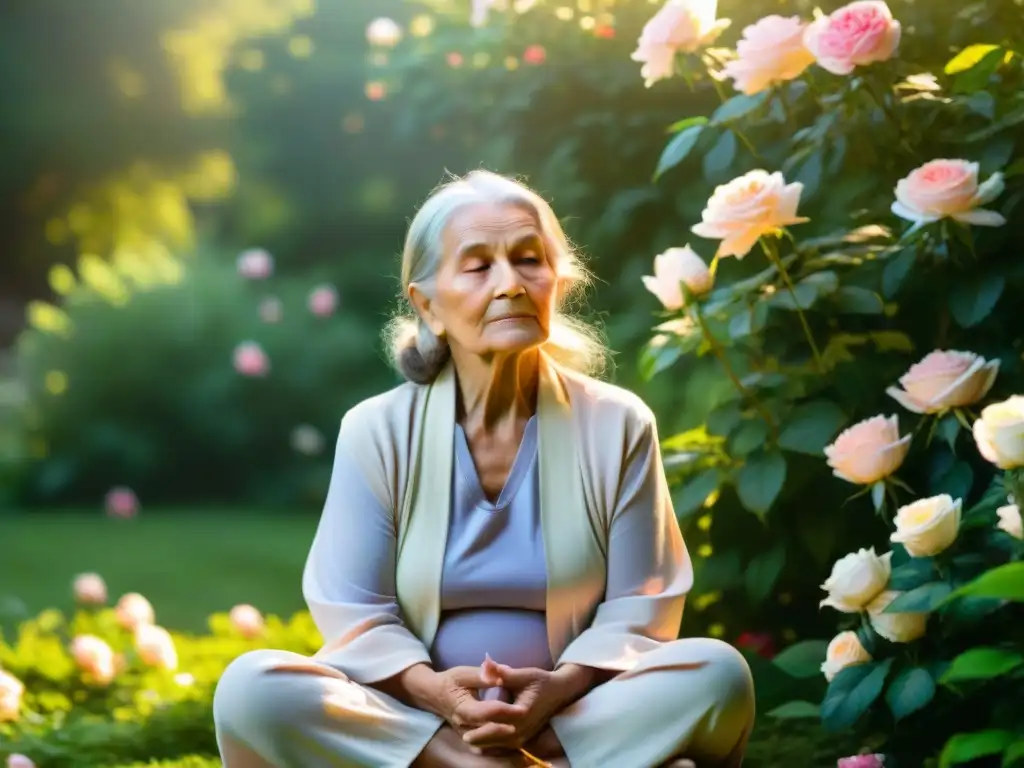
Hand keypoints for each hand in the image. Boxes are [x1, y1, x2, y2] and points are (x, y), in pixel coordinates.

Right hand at [434, 665, 527, 742]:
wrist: (434, 694)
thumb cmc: (451, 681)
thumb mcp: (464, 673)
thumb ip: (482, 675)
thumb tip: (499, 676)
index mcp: (463, 709)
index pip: (488, 713)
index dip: (506, 711)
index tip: (524, 708)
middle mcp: (465, 726)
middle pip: (491, 730)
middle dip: (510, 725)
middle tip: (528, 718)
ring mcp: (466, 735)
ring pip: (490, 743)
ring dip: (507, 737)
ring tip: (525, 727)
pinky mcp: (470, 738)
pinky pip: (486, 747)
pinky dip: (500, 743)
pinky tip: (514, 737)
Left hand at [462, 658, 592, 750]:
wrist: (559, 692)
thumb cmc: (540, 681)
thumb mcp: (523, 674)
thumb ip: (503, 673)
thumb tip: (486, 664)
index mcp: (520, 714)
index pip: (494, 723)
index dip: (477, 724)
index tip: (460, 723)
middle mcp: (522, 730)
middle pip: (493, 739)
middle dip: (476, 738)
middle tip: (461, 734)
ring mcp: (523, 738)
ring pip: (498, 746)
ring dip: (483, 743)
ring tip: (467, 737)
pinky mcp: (523, 740)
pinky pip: (504, 747)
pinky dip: (491, 746)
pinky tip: (479, 742)